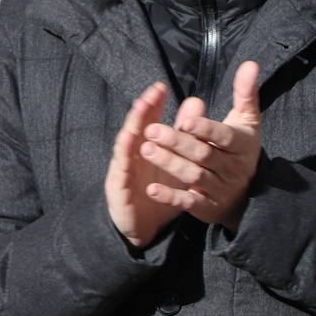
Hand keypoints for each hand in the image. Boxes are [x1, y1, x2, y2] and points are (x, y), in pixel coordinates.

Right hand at [105, 81, 184, 248]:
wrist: (142, 228)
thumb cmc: (156, 190)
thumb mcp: (175, 163)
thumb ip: (185, 134)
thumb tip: (197, 102)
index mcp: (145, 148)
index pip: (149, 121)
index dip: (154, 104)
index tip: (161, 87)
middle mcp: (132, 155)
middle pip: (137, 127)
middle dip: (144, 109)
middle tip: (152, 93)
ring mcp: (123, 169)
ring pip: (127, 144)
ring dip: (133, 125)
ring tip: (140, 108)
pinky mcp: (118, 186)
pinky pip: (122, 169)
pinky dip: (124, 154)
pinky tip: (128, 140)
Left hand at [135, 61, 262, 230]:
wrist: (250, 195)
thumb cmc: (241, 149)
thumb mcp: (246, 121)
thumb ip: (245, 93)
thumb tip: (250, 63)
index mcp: (242, 145)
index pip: (223, 136)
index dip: (205, 129)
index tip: (184, 121)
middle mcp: (233, 168)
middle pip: (203, 155)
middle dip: (177, 143)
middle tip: (151, 131)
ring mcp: (220, 189)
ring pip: (193, 176)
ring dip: (169, 163)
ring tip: (146, 150)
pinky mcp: (208, 207)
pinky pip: (189, 202)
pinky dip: (170, 197)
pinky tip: (151, 189)